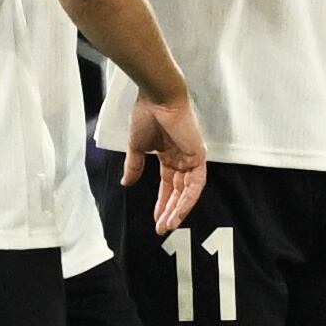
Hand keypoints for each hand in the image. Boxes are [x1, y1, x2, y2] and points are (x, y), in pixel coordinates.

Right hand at [124, 95, 207, 233]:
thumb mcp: (137, 147)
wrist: (157, 97)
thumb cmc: (147, 115)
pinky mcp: (198, 157)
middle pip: (178, 192)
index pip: (168, 185)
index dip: (162, 203)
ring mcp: (192, 158)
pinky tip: (177, 213)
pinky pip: (195, 185)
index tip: (156, 220)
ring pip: (187, 192)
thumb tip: (126, 184)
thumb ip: (134, 166)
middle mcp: (182, 158)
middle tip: (161, 229)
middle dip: (169, 211)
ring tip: (167, 226)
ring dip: (178, 210)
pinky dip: (187, 200)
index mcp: (169, 155)